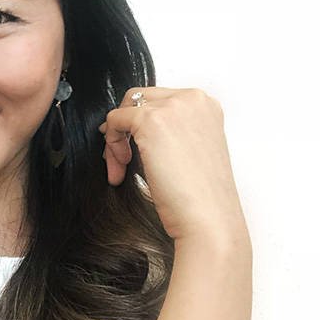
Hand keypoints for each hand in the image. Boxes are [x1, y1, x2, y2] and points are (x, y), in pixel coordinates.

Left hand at [98, 87, 245, 241]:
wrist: (208, 220)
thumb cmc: (201, 197)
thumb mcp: (189, 150)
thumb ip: (170, 130)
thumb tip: (132, 126)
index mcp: (206, 105)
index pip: (159, 100)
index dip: (140, 125)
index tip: (133, 148)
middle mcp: (193, 99)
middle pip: (139, 99)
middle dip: (125, 129)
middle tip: (121, 159)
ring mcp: (173, 106)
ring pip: (124, 110)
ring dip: (116, 140)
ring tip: (120, 168)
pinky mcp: (151, 120)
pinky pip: (115, 120)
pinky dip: (111, 144)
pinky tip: (120, 169)